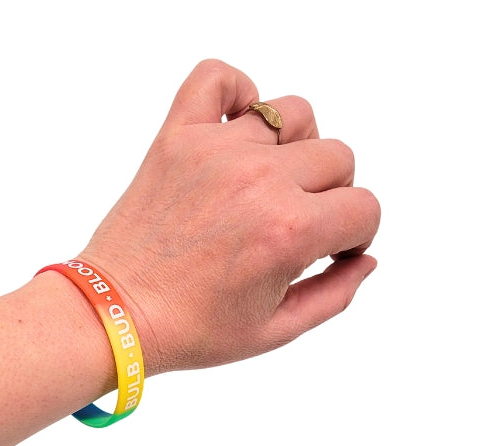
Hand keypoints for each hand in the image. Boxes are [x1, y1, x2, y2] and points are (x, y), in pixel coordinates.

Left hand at [81, 59, 379, 374]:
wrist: (116, 313)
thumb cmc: (190, 328)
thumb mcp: (275, 330)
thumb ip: (335, 294)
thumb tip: (365, 258)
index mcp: (288, 231)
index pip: (365, 208)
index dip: (355, 234)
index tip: (329, 248)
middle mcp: (258, 181)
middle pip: (337, 158)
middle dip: (331, 195)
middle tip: (296, 221)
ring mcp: (215, 152)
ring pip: (295, 114)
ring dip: (297, 146)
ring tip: (270, 179)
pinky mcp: (176, 138)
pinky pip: (217, 78)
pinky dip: (236, 91)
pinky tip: (236, 128)